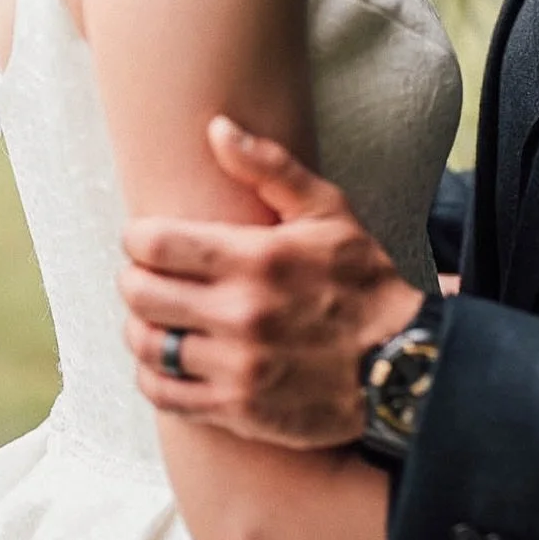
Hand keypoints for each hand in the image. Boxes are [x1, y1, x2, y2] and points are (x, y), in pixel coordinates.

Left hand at [120, 117, 424, 447]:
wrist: (404, 365)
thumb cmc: (363, 281)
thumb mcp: (329, 211)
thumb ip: (269, 167)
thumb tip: (216, 129)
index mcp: (256, 258)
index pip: (154, 244)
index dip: (138, 236)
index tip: (147, 237)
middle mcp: (240, 314)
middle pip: (140, 294)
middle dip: (134, 278)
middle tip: (146, 275)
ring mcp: (236, 366)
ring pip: (147, 346)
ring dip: (141, 327)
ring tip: (155, 317)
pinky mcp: (238, 410)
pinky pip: (164, 395)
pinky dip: (153, 376)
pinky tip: (167, 361)